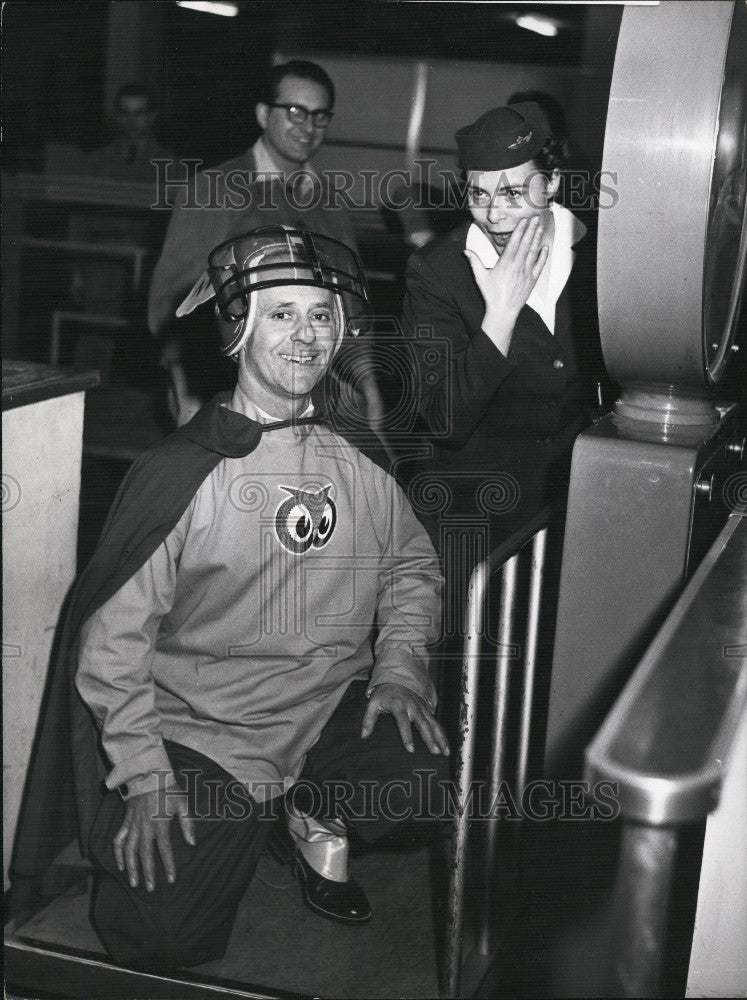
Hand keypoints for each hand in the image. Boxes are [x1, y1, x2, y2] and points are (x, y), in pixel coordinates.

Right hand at [113, 785, 195, 891]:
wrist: (149, 775)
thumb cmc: (168, 789)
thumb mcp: (182, 803)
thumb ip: (187, 823)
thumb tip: (192, 842)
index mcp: (160, 823)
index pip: (164, 849)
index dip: (168, 865)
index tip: (171, 879)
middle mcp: (145, 827)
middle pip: (145, 854)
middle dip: (148, 873)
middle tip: (150, 889)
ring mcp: (133, 825)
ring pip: (129, 851)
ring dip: (132, 868)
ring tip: (134, 882)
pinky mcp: (126, 822)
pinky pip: (118, 840)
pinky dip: (118, 854)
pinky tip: (121, 866)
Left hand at [361, 683, 449, 755]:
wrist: (397, 678)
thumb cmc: (384, 694)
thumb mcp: (373, 703)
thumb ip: (368, 719)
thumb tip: (364, 736)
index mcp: (399, 705)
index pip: (403, 722)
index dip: (407, 736)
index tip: (411, 749)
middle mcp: (413, 706)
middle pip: (423, 724)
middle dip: (429, 738)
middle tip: (434, 752)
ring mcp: (422, 708)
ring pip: (433, 724)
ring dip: (440, 738)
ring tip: (445, 752)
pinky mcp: (427, 709)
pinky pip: (436, 723)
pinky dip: (442, 734)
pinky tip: (446, 746)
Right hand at [464, 216, 548, 351]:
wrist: (503, 311)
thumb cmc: (491, 295)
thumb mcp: (480, 277)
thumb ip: (474, 262)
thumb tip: (465, 251)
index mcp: (505, 263)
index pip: (514, 241)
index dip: (520, 229)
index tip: (524, 220)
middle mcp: (518, 265)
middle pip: (526, 243)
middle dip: (531, 229)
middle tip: (536, 217)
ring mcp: (526, 272)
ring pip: (533, 251)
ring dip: (537, 238)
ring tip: (541, 227)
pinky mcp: (532, 279)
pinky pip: (540, 265)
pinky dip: (543, 255)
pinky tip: (546, 247)